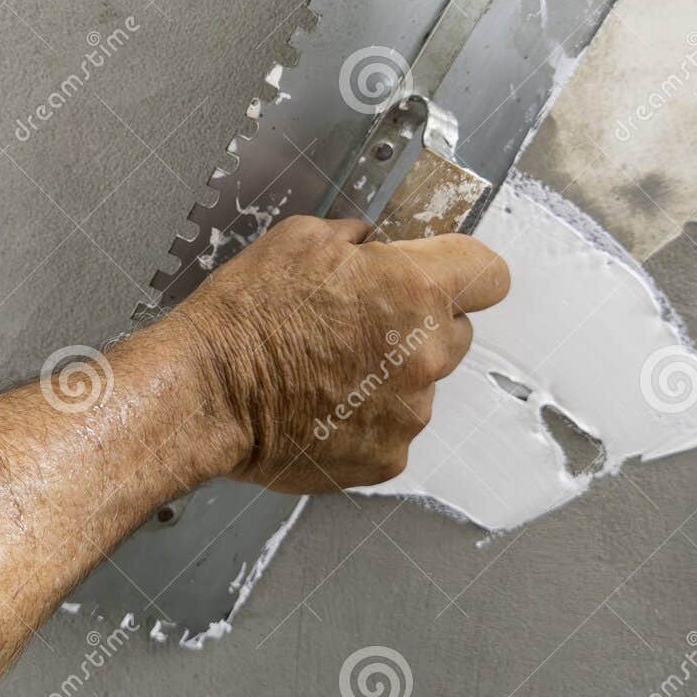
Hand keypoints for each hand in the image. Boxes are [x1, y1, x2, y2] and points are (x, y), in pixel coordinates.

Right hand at [173, 215, 509, 494]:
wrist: (208, 391)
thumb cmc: (248, 313)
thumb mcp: (302, 239)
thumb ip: (358, 240)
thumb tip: (374, 246)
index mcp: (415, 290)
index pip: (489, 274)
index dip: (464, 270)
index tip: (446, 274)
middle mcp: (426, 354)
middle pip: (457, 333)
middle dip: (419, 324)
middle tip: (361, 324)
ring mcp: (410, 413)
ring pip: (420, 385)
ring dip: (390, 376)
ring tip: (326, 370)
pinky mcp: (387, 458)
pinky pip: (392, 430)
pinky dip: (365, 420)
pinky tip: (320, 406)